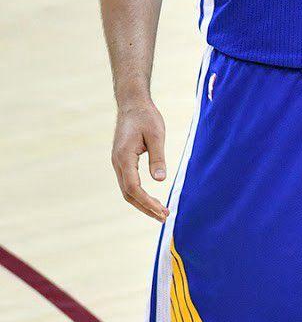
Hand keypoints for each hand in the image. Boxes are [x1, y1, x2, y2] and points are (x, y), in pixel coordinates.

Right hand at [112, 98, 168, 220]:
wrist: (132, 105)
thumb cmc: (146, 117)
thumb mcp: (157, 135)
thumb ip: (158, 157)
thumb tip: (160, 180)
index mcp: (124, 157)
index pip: (133, 187)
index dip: (147, 202)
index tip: (162, 211)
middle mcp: (117, 162)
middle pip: (128, 193)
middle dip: (145, 207)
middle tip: (164, 216)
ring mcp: (118, 163)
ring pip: (127, 190)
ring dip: (142, 203)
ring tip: (160, 212)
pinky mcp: (122, 161)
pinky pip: (128, 183)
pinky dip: (139, 194)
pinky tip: (152, 199)